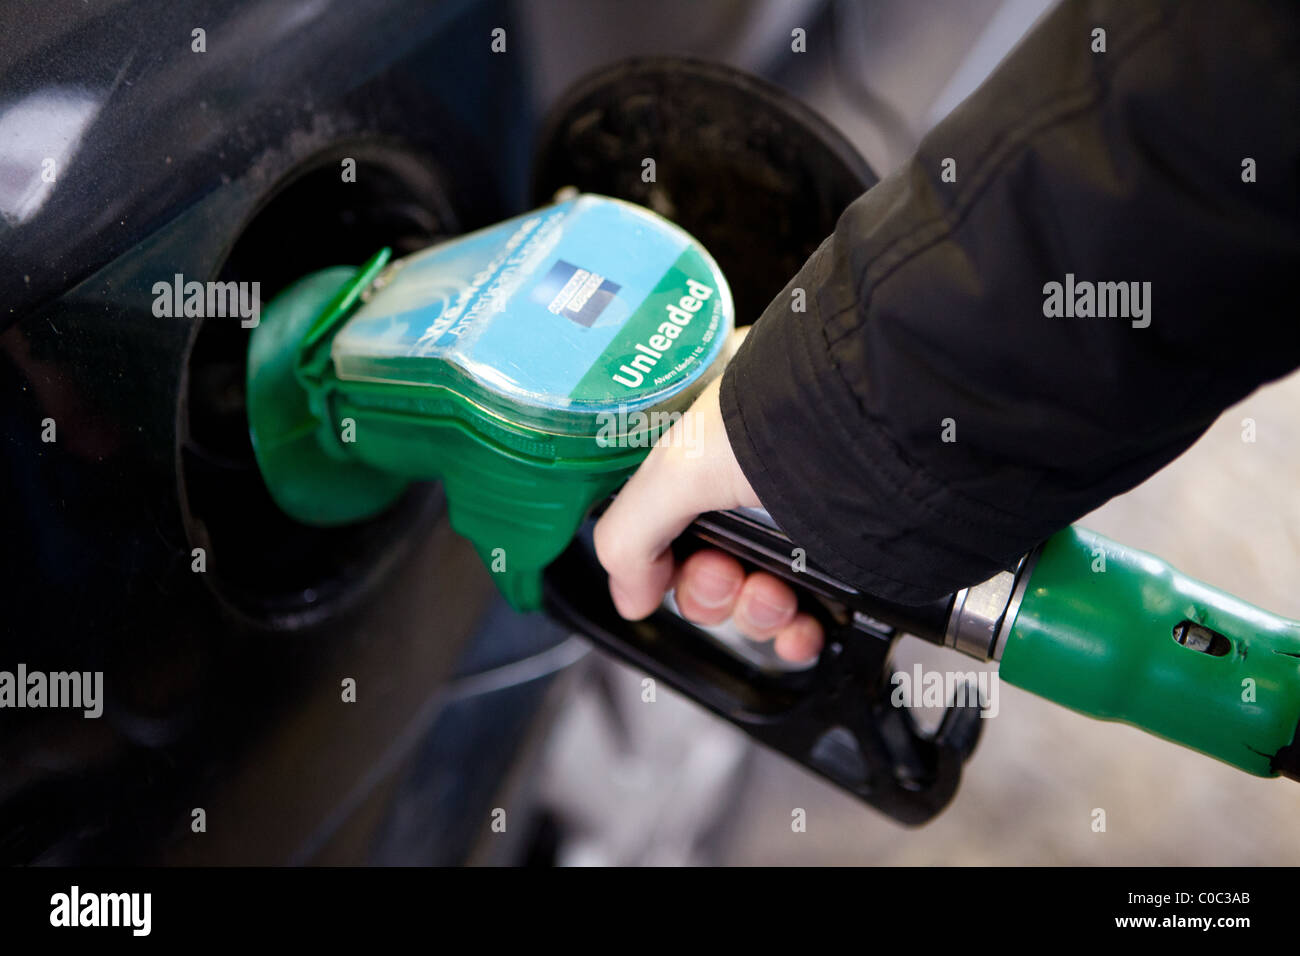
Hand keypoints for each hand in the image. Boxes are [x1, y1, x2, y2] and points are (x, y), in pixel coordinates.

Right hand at [592, 369, 824, 662]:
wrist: (877, 435)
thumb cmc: (781, 420)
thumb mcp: (674, 469)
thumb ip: (628, 536)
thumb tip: (627, 594)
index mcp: (704, 451)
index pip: (661, 523)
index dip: (658, 558)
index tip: (661, 570)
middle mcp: (749, 484)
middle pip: (705, 569)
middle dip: (709, 590)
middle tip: (725, 574)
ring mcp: (796, 522)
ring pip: (753, 598)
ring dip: (753, 613)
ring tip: (772, 595)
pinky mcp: (840, 557)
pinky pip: (805, 615)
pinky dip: (795, 634)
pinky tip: (799, 630)